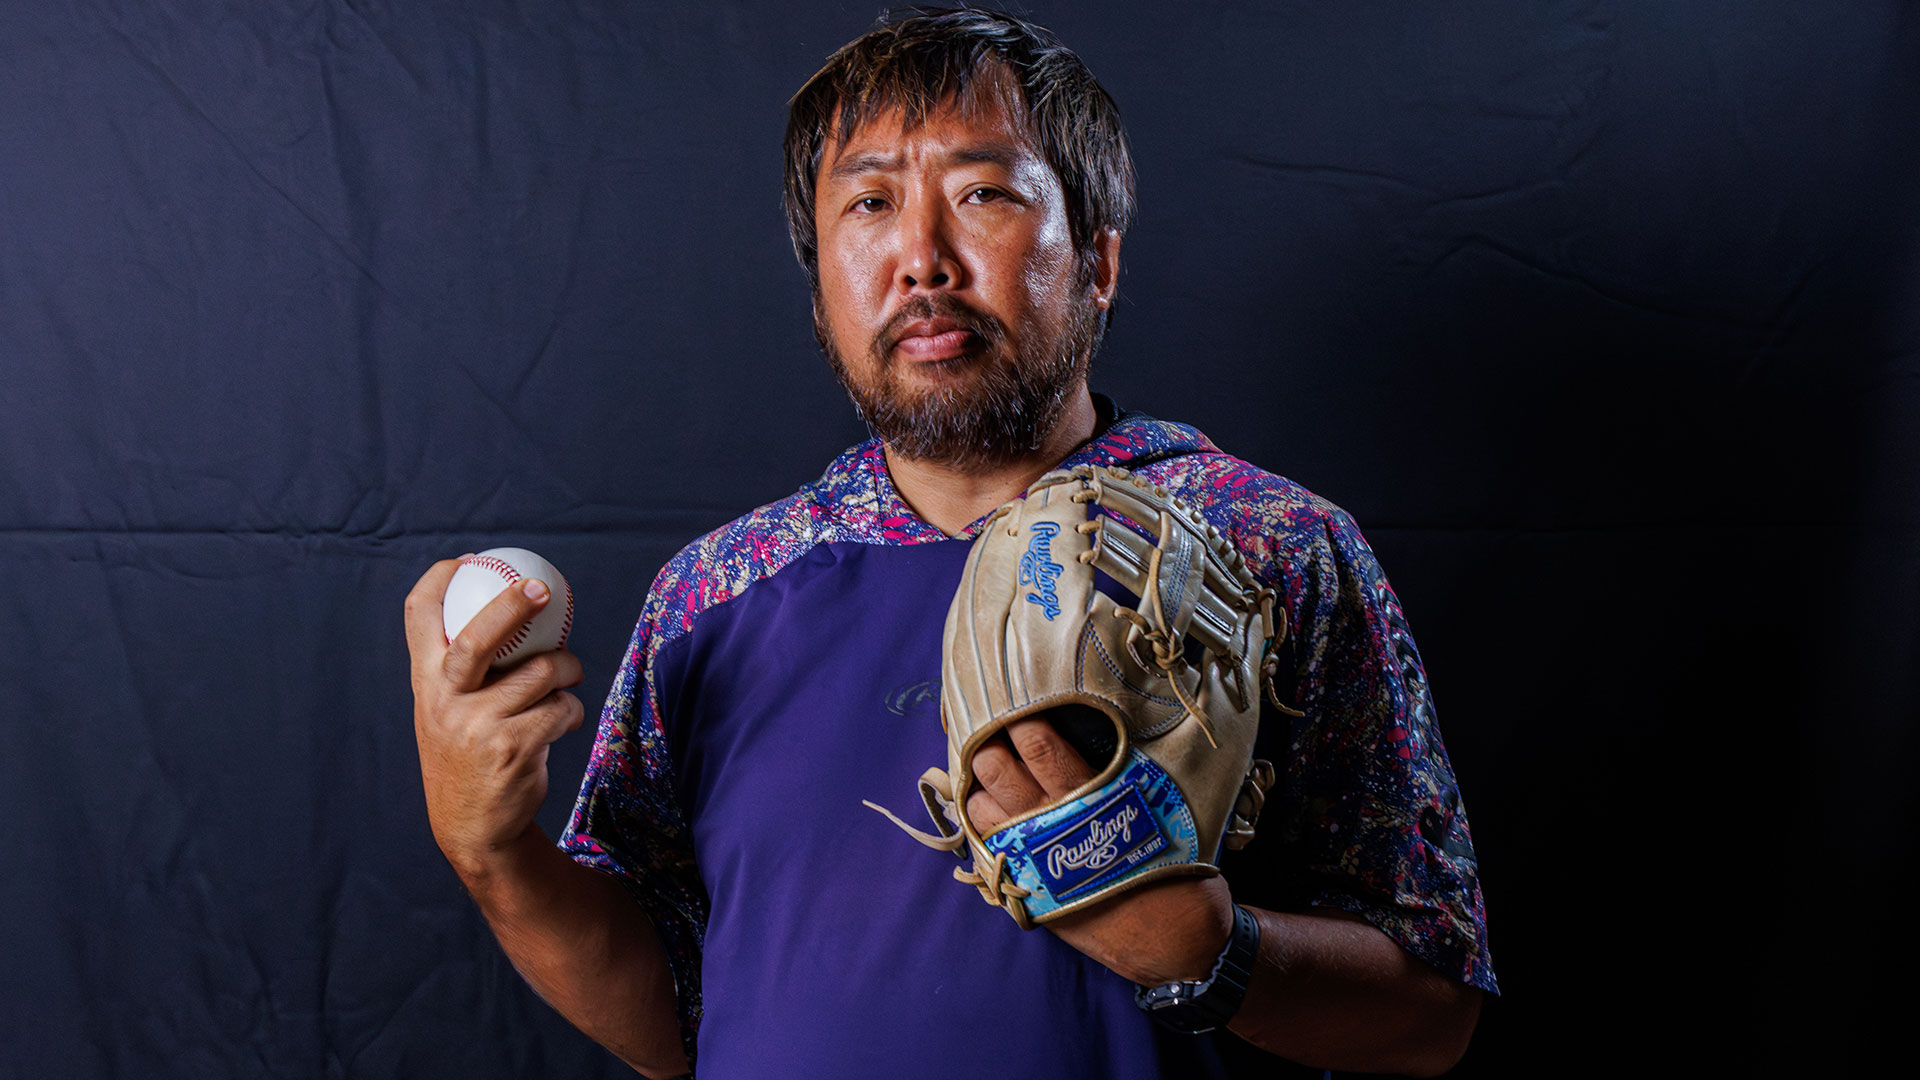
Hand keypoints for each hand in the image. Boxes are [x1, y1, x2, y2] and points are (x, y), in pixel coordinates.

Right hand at [404, 558, 585, 885]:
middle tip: (541, 588)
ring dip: (566, 672)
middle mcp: (444, 701)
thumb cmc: (468, 755)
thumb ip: (463, 671)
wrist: (472, 829)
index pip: (418, 616)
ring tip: (568, 679)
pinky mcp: (512, 748)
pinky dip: (571, 710)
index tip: (467, 561)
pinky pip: (560, 709)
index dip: (439, 580)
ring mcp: (477, 726)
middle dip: (511, 605)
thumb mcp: (446, 710)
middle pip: (477, 637)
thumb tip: (511, 608)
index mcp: (425, 682)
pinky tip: (564, 720)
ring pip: (541, 673)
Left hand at [966, 715, 1234, 985]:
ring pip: (982, 806)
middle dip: (991, 743)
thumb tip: (1091, 729)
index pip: (1041, 747)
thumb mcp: (1158, 806)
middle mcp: (1053, 827)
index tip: (1019, 701)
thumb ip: (1122, 770)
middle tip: (999, 730)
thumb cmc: (1177, 865)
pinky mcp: (1027, 889)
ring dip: (983, 784)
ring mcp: (1033, 860)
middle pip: (998, 770)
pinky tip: (997, 810)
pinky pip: (987, 845)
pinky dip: (986, 822)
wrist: (1176, 942)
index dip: (1022, 719)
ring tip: (995, 771)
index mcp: (1091, 800)